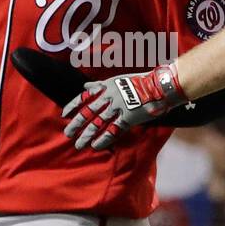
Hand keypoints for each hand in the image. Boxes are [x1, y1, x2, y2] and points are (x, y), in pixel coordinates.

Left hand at [62, 65, 186, 150]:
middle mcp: (110, 96)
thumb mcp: (118, 79)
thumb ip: (100, 85)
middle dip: (77, 123)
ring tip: (79, 144)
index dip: (74, 105)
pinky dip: (103, 139)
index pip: (85, 96)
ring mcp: (118, 107)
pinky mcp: (128, 118)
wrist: (159, 86)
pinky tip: (95, 146)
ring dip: (87, 134)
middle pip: (89, 112)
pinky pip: (113, 130)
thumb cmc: (141, 82)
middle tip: (67, 133)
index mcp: (107, 86)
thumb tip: (85, 86)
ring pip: (98, 123)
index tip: (65, 114)